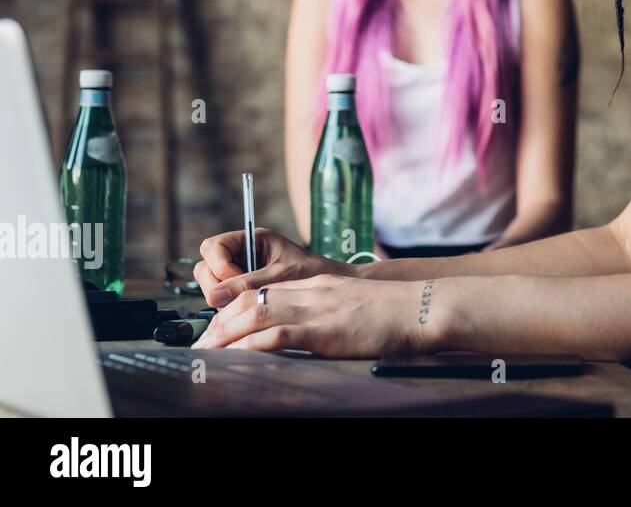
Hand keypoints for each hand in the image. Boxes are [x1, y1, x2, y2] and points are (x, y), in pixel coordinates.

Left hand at [191, 274, 448, 357]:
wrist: (420, 308)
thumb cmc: (394, 312)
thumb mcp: (353, 303)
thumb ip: (327, 310)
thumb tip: (307, 329)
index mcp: (317, 285)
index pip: (263, 291)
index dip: (232, 309)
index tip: (215, 328)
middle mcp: (311, 293)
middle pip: (251, 301)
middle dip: (219, 325)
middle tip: (200, 345)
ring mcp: (317, 310)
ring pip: (256, 315)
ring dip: (225, 336)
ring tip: (207, 353)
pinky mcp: (325, 330)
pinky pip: (279, 335)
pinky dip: (252, 345)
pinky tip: (238, 356)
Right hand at [194, 228, 352, 308]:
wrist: (329, 289)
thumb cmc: (312, 274)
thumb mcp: (281, 276)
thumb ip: (249, 283)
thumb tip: (213, 297)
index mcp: (250, 240)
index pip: (213, 247)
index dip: (220, 266)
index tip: (239, 279)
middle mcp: (240, 255)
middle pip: (206, 268)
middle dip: (218, 285)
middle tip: (241, 298)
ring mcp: (239, 274)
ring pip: (211, 286)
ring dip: (223, 299)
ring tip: (250, 305)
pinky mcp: (241, 292)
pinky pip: (222, 300)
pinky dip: (230, 307)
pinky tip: (249, 312)